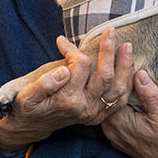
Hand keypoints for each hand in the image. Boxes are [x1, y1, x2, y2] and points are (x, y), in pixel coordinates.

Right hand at [0, 30, 133, 149]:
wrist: (30, 126)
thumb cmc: (26, 105)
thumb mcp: (26, 95)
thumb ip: (44, 84)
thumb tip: (63, 70)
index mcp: (67, 100)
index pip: (80, 66)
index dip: (72, 50)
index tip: (61, 42)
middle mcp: (85, 108)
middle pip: (105, 76)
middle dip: (108, 51)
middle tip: (110, 31)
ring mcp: (94, 113)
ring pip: (118, 88)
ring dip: (125, 66)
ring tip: (127, 46)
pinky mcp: (99, 115)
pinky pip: (120, 100)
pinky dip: (128, 84)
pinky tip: (131, 68)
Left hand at [101, 69, 157, 157]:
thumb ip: (149, 94)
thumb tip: (139, 73)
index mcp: (117, 122)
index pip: (110, 93)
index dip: (116, 76)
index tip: (124, 60)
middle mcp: (110, 129)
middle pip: (107, 100)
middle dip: (115, 84)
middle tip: (123, 64)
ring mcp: (114, 136)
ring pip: (111, 109)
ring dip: (118, 96)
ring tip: (128, 78)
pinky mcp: (120, 139)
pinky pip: (116, 118)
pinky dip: (121, 107)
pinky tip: (131, 98)